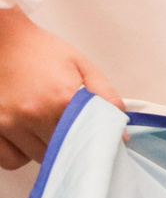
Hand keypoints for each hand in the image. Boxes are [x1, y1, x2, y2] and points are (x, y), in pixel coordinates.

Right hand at [0, 6, 120, 170]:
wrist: (3, 37)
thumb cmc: (43, 51)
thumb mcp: (82, 67)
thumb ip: (106, 99)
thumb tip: (121, 135)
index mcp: (62, 100)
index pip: (88, 143)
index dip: (94, 147)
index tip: (95, 145)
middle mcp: (34, 114)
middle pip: (64, 154)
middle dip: (71, 148)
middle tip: (68, 131)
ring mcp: (8, 122)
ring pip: (38, 160)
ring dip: (46, 151)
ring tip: (44, 128)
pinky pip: (10, 160)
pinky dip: (19, 155)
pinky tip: (25, 138)